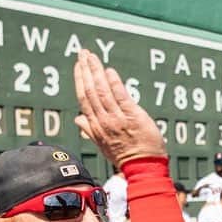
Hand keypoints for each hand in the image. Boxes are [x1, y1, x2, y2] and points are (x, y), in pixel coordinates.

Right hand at [73, 49, 164, 164]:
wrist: (143, 167)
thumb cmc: (126, 156)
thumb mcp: (103, 146)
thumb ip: (90, 130)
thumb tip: (78, 118)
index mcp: (96, 126)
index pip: (84, 99)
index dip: (80, 80)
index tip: (78, 66)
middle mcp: (104, 121)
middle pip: (90, 91)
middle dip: (85, 70)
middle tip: (83, 53)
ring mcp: (118, 119)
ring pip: (102, 91)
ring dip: (96, 72)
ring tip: (92, 57)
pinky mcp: (133, 116)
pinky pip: (120, 97)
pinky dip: (114, 83)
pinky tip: (109, 71)